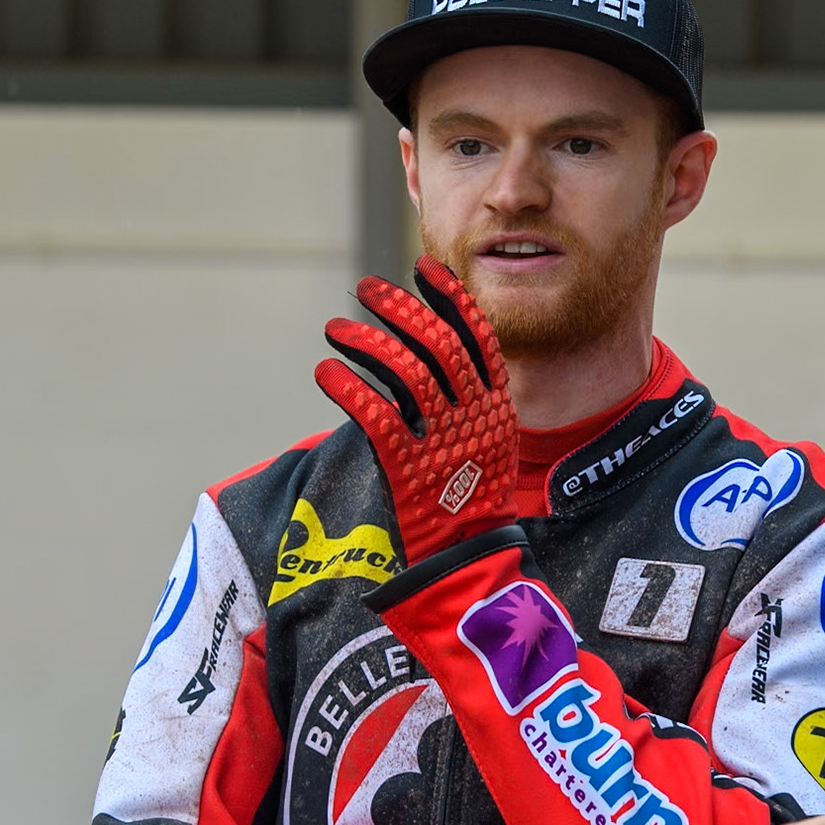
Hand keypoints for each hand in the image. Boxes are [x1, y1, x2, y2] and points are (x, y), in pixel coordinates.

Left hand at [314, 258, 518, 561]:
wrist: (471, 556)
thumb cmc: (472, 499)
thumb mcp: (486, 442)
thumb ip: (465, 401)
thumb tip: (426, 356)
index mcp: (497, 406)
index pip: (478, 338)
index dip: (450, 300)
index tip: (422, 268)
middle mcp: (477, 417)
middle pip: (440, 346)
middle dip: (401, 309)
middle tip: (366, 288)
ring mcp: (447, 442)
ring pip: (408, 374)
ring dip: (367, 343)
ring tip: (335, 330)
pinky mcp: (413, 468)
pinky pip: (378, 417)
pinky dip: (349, 388)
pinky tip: (327, 373)